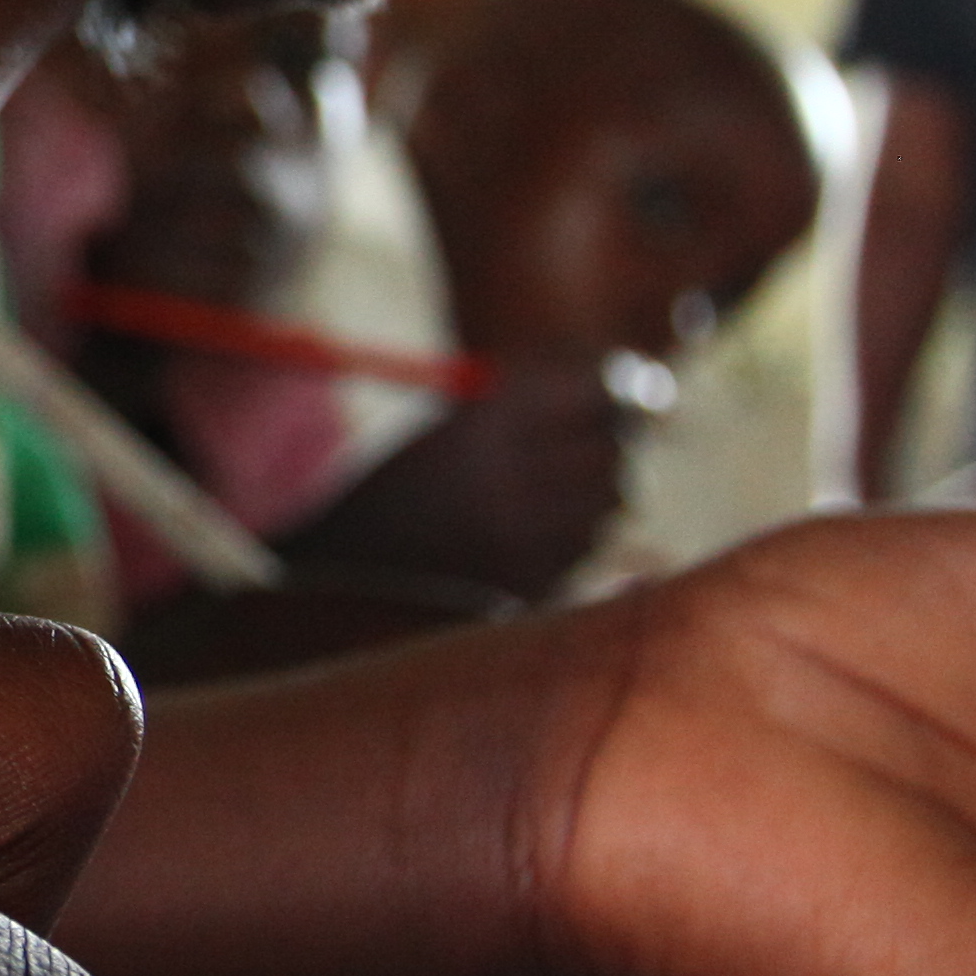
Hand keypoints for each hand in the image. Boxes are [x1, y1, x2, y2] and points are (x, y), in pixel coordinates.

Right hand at [285, 362, 630, 607]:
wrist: (342, 569)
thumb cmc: (400, 486)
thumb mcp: (456, 426)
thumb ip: (534, 406)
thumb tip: (634, 392)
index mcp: (485, 424)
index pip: (593, 393)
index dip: (609, 390)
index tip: (611, 389)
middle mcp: (510, 479)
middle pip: (611, 450)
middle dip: (612, 441)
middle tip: (602, 439)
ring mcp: (521, 539)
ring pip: (608, 504)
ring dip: (598, 491)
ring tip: (564, 487)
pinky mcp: (526, 585)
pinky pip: (586, 551)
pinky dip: (580, 535)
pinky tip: (545, 528)